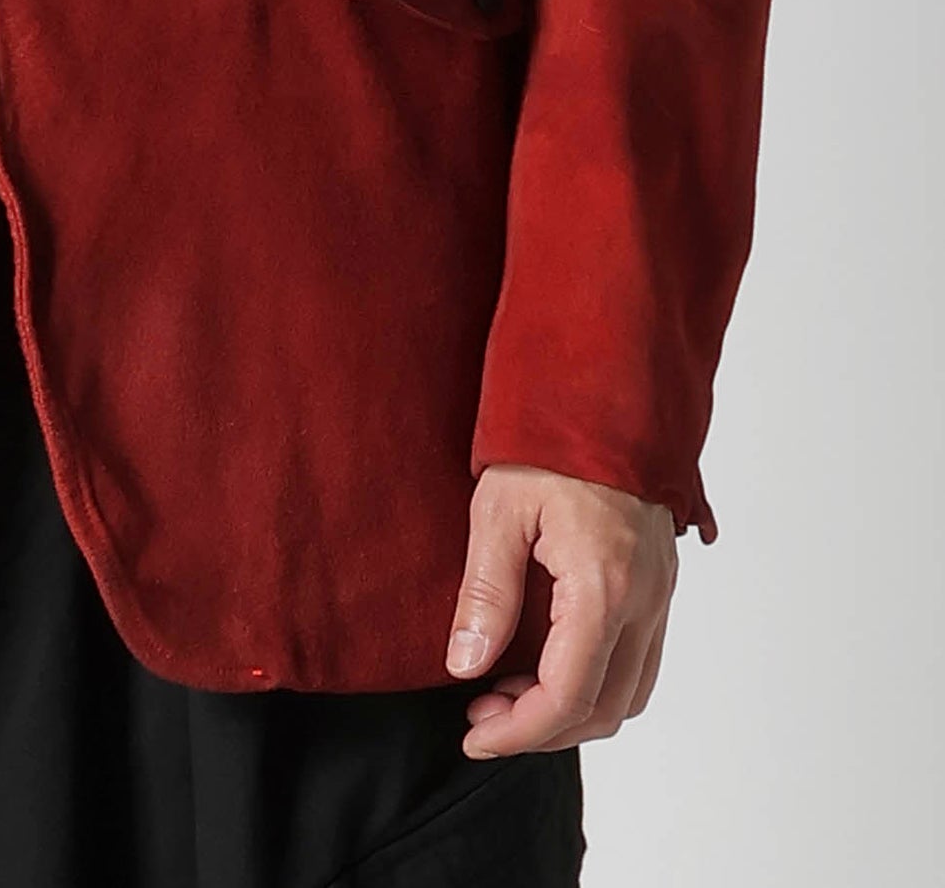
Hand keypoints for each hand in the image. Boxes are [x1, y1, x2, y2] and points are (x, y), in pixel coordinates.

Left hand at [445, 462, 676, 756]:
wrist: (606, 392)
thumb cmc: (549, 441)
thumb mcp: (498, 510)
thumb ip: (486, 593)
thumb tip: (465, 666)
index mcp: (604, 586)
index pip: (567, 695)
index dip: (518, 731)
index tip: (473, 735)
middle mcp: (646, 601)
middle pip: (603, 708)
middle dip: (541, 728)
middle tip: (482, 714)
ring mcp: (661, 595)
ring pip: (629, 693)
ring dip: (571, 710)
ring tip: (508, 691)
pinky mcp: (661, 585)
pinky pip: (640, 662)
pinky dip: (597, 682)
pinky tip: (546, 661)